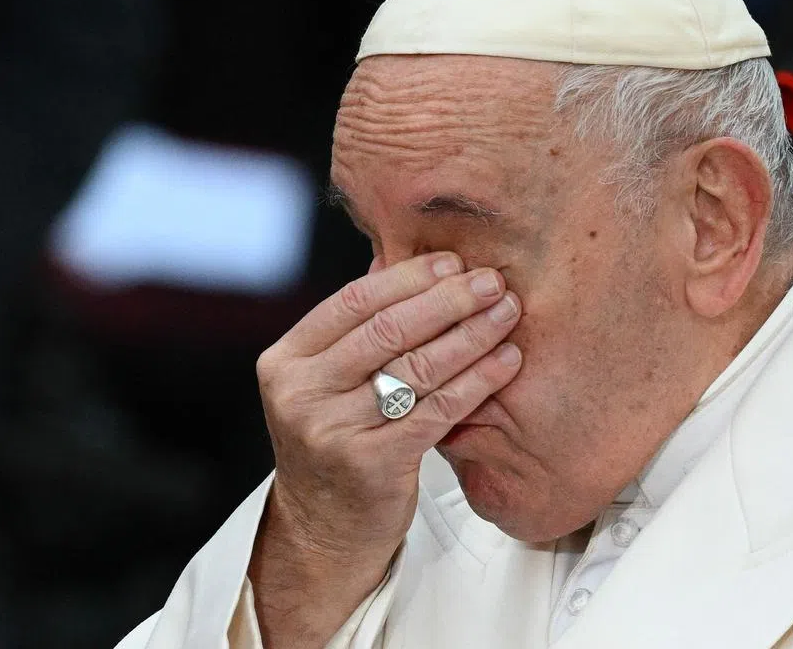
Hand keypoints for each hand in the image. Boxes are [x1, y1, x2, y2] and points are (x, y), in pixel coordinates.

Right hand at [250, 252, 522, 645]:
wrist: (324, 530)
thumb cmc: (336, 443)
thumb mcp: (324, 385)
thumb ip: (355, 332)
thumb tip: (411, 263)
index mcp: (285, 361)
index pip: (352, 302)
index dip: (409, 278)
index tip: (453, 262)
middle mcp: (301, 394)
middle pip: (387, 331)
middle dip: (448, 300)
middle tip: (492, 281)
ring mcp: (331, 431)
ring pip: (417, 368)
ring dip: (471, 335)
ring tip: (507, 312)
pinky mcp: (370, 463)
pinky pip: (436, 410)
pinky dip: (477, 381)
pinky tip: (505, 361)